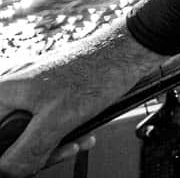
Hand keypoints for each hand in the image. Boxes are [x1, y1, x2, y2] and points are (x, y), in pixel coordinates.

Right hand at [0, 21, 159, 176]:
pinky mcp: (49, 92)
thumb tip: (8, 171)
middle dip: (31, 155)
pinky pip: (45, 122)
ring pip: (28, 133)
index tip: (22, 166)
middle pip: (8, 139)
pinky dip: (62, 132)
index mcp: (3, 94)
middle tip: (55, 156)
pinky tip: (82, 135)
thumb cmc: (99, 72)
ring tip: (75, 144)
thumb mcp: (57, 120)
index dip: (4, 159)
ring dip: (51, 146)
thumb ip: (27, 150)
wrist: (131, 49)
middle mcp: (11, 90)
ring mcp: (30, 90)